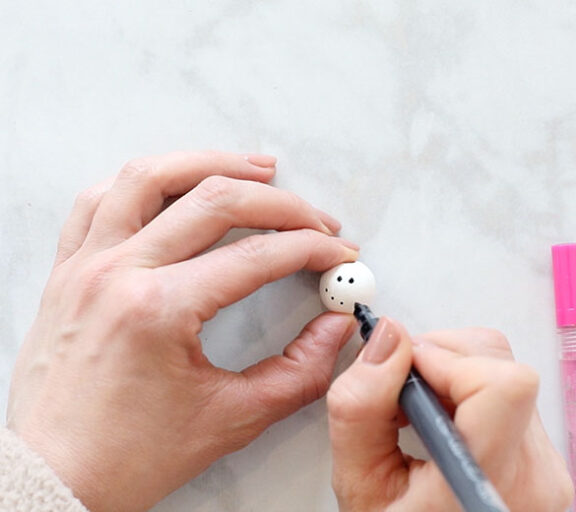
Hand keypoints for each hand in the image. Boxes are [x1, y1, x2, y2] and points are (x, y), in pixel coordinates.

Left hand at [7, 151, 358, 511]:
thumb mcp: (231, 419)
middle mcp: (117, 274)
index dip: (312, 248)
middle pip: (214, 202)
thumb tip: (336, 328)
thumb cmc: (128, 456)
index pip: (256, 256)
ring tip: (257, 168)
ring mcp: (87, 265)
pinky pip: (102, 199)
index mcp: (157, 311)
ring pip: (151, 177)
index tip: (337, 254)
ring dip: (211, 163)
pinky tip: (176, 182)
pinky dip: (146, 180)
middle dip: (281, 204)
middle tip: (315, 218)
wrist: (55, 475)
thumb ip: (299, 372)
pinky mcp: (70, 270)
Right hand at [327, 317, 572, 510]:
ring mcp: (547, 463)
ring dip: (447, 372)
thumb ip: (361, 408)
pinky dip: (463, 388)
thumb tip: (387, 337)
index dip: (444, 358)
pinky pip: (506, 390)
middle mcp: (536, 471)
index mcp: (491, 483)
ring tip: (415, 414)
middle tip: (399, 396)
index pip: (504, 385)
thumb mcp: (359, 486)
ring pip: (501, 368)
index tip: (402, 370)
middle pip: (499, 363)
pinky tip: (437, 421)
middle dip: (435, 359)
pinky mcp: (542, 454)